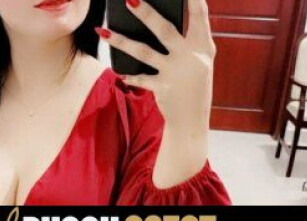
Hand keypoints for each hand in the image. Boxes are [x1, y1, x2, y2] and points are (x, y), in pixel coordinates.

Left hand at [96, 0, 215, 130]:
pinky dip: (131, 77)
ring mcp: (175, 73)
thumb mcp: (200, 62)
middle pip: (164, 30)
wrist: (192, 120)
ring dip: (121, 41)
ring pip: (144, 52)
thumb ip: (189, 41)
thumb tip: (161, 19)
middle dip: (146, 13)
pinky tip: (120, 74)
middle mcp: (190, 57)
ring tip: (103, 31)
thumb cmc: (194, 86)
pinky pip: (141, 78)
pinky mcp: (162, 88)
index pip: (199, 14)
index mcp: (204, 46)